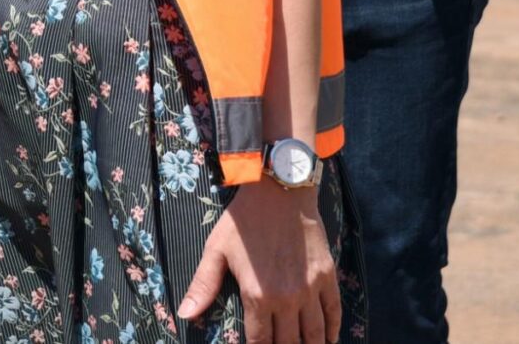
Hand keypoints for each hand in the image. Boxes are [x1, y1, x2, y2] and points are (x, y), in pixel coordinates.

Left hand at [178, 181, 339, 343]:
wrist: (279, 190)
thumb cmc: (244, 220)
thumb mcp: (216, 249)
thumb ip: (203, 285)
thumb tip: (185, 315)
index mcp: (258, 295)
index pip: (260, 342)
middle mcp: (287, 298)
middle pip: (288, 343)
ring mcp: (311, 289)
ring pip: (314, 334)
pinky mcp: (328, 276)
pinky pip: (334, 313)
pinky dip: (332, 331)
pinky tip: (327, 340)